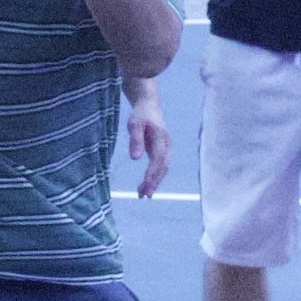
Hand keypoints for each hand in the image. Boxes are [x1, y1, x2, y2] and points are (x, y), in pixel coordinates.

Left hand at [125, 81, 170, 196]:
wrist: (149, 104)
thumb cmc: (140, 114)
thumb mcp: (134, 124)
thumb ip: (135, 140)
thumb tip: (135, 159)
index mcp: (160, 138)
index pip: (158, 160)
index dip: (152, 174)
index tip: (145, 186)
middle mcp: (166, 145)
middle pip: (163, 167)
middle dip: (154, 182)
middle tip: (144, 195)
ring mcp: (166, 148)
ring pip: (163, 168)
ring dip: (155, 181)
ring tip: (143, 194)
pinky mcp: (163, 150)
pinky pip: (161, 166)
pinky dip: (155, 176)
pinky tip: (147, 184)